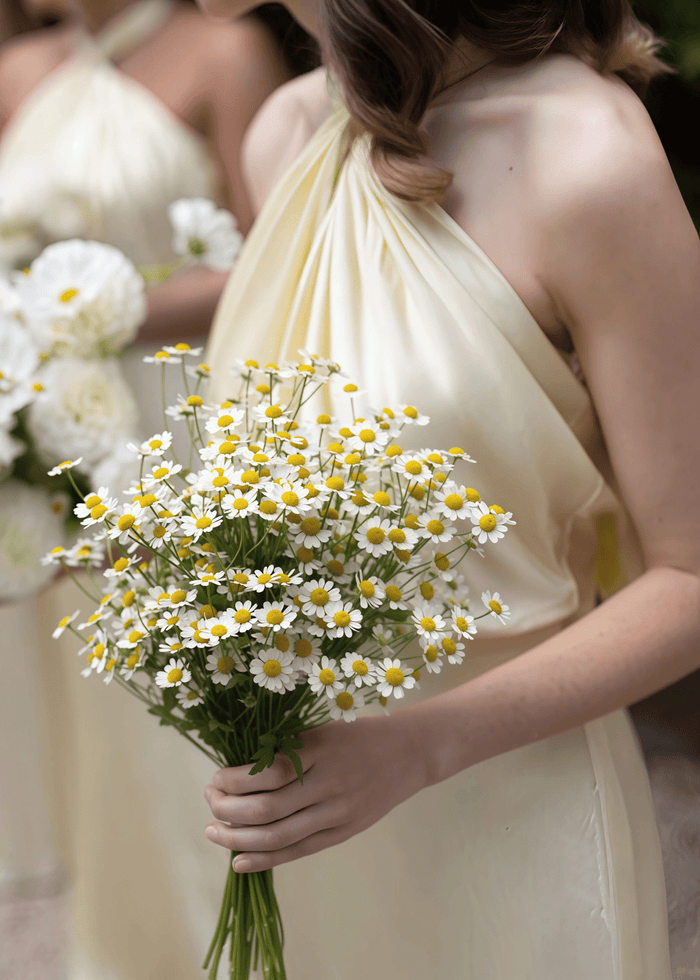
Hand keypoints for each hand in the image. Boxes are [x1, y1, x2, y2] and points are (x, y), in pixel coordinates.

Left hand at [203, 713, 426, 872]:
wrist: (408, 753)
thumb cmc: (357, 736)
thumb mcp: (321, 731)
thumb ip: (286, 749)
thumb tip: (237, 772)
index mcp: (320, 750)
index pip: (267, 773)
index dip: (234, 781)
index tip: (215, 778)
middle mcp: (328, 784)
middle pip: (267, 809)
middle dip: (227, 809)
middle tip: (209, 801)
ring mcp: (337, 813)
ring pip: (278, 836)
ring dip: (237, 838)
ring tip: (213, 831)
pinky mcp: (343, 833)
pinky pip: (298, 851)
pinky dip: (265, 860)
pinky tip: (238, 861)